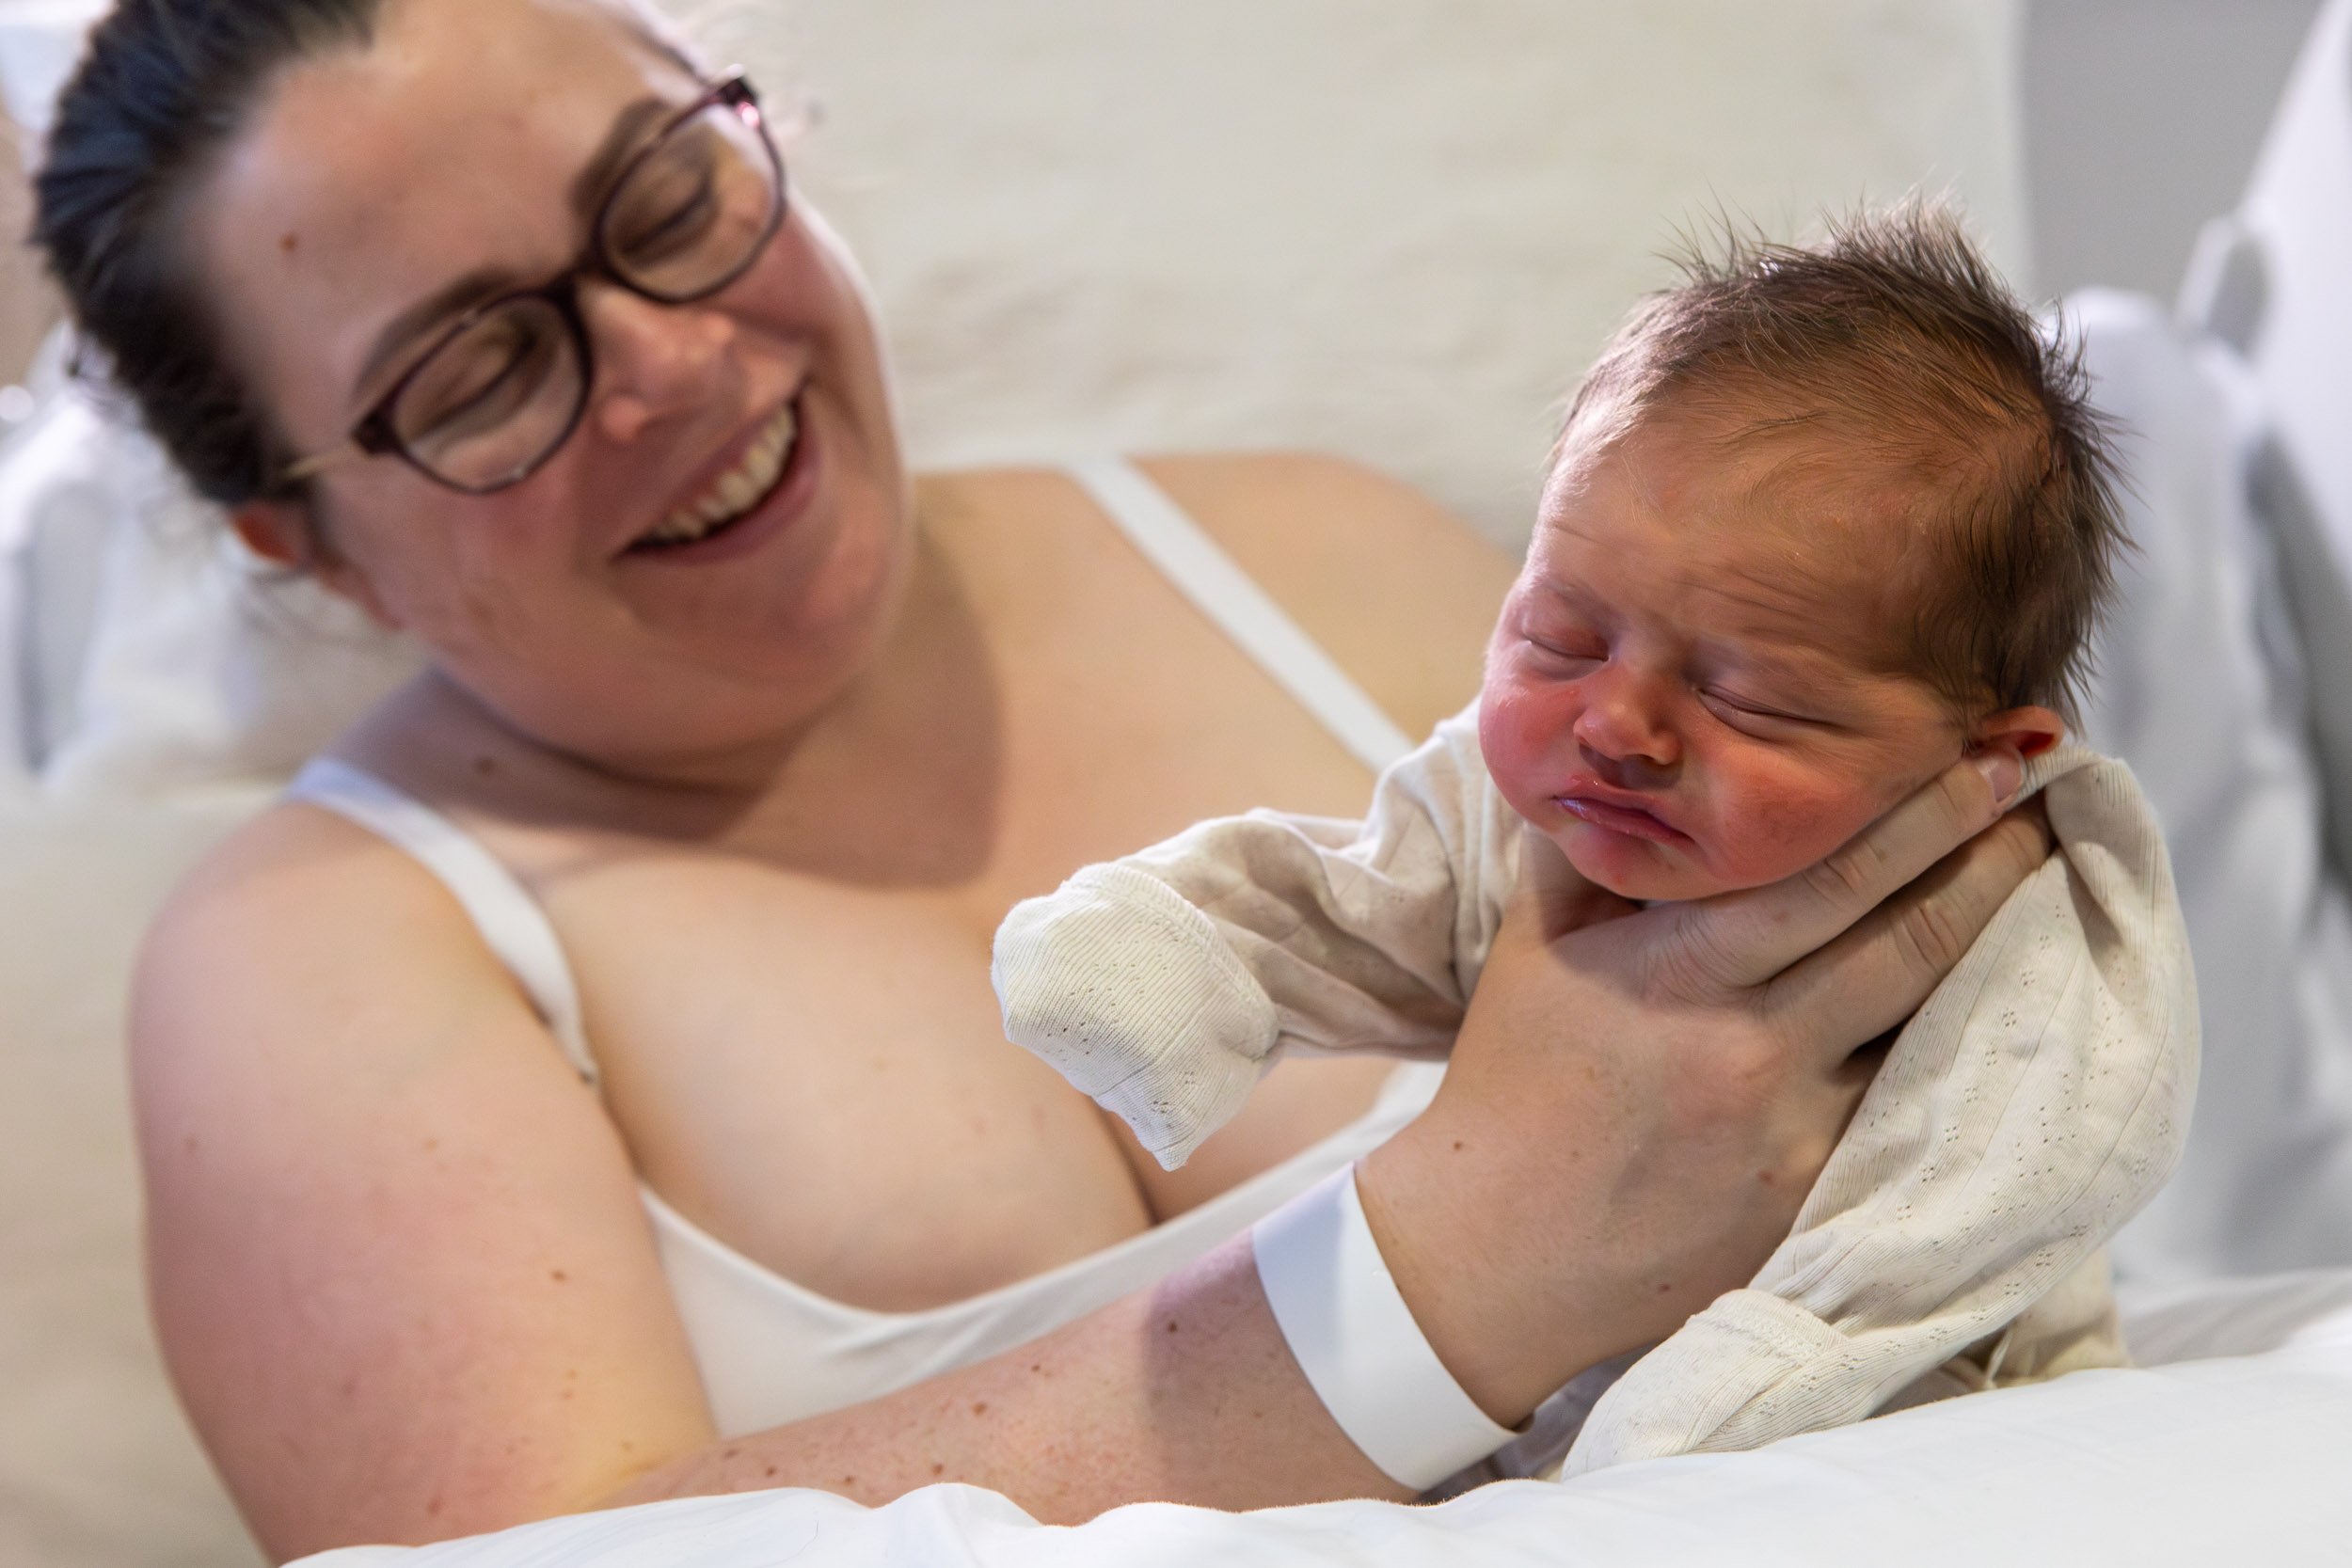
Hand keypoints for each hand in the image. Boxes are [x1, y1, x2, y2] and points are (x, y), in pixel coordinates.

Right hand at [1357, 749, 2048, 1421]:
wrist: (1499, 1251)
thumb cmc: (1514, 1084)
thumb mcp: (1534, 948)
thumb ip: (1586, 850)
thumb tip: (1623, 754)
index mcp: (1678, 968)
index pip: (1834, 870)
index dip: (1928, 807)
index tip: (1988, 750)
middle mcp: (1751, 1043)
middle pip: (1914, 932)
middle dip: (1994, 849)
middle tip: (2046, 782)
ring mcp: (1796, 1129)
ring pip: (1933, 1018)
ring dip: (2001, 939)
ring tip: (2043, 872)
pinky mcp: (1819, 1195)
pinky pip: (1909, 1101)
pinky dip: (1960, 1042)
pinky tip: (2001, 995)